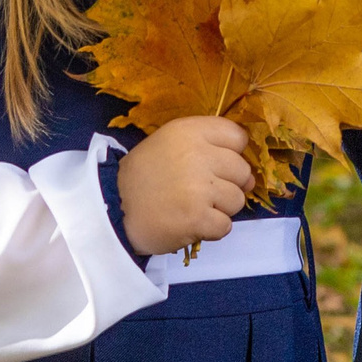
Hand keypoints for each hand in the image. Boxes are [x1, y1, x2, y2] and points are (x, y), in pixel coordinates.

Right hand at [116, 115, 253, 257]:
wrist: (111, 210)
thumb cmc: (144, 177)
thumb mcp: (170, 143)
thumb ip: (208, 147)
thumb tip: (250, 177)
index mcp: (189, 131)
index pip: (238, 137)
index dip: (231, 154)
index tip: (213, 165)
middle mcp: (196, 155)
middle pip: (242, 171)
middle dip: (227, 184)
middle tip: (199, 191)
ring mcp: (198, 188)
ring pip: (237, 200)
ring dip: (219, 209)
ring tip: (192, 207)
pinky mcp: (197, 218)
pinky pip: (225, 226)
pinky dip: (211, 229)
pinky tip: (190, 222)